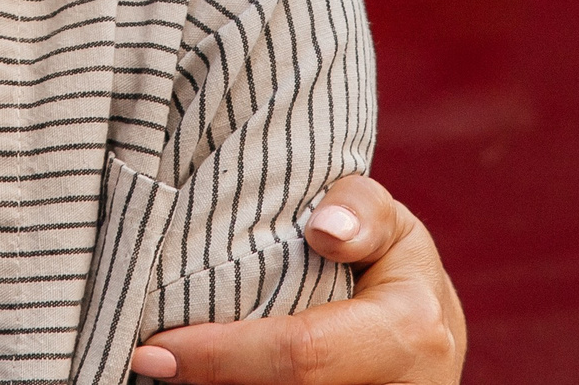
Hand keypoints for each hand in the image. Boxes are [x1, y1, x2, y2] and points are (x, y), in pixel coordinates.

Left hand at [131, 176, 464, 384]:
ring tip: (172, 369)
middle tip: (149, 362)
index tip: (153, 349)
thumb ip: (361, 210)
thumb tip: (323, 228)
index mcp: (408, 330)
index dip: (221, 356)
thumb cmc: (394, 266)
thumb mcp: (391, 225)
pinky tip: (205, 379)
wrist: (429, 336)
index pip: (301, 353)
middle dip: (210, 382)